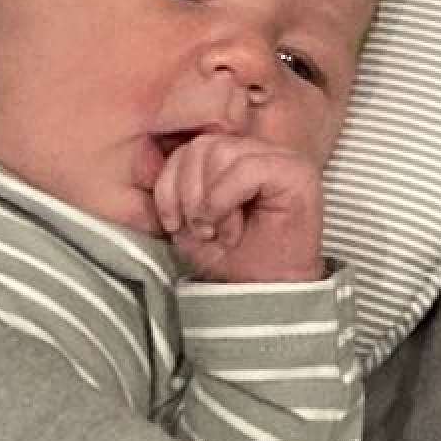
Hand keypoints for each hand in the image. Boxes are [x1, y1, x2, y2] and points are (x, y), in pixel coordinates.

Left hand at [152, 132, 324, 282]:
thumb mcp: (186, 225)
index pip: (187, 148)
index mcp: (230, 159)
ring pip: (221, 152)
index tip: (173, 224)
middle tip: (201, 230)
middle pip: (201, 146)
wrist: (265, 294)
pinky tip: (231, 229)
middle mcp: (256, 152)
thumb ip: (170, 196)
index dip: (168, 186)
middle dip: (186, 194)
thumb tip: (144, 180)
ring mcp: (279, 158)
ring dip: (208, 201)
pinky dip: (225, 202)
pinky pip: (245, 169)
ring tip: (218, 231)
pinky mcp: (296, 171)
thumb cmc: (234, 262)